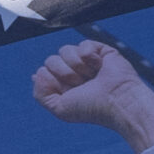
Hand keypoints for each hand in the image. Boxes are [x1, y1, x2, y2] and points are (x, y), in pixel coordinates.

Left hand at [30, 40, 153, 152]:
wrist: (116, 101)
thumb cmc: (91, 108)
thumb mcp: (60, 109)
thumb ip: (41, 95)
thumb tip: (37, 74)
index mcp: (62, 85)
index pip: (43, 72)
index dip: (53, 82)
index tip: (69, 92)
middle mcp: (72, 71)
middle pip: (51, 60)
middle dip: (64, 74)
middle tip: (82, 84)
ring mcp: (84, 60)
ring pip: (64, 50)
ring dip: (77, 66)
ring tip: (92, 76)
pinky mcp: (98, 50)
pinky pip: (82, 44)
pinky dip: (90, 57)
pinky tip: (100, 67)